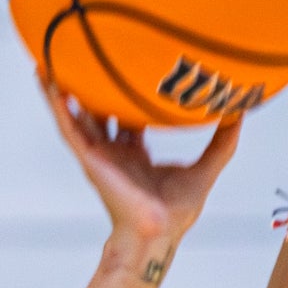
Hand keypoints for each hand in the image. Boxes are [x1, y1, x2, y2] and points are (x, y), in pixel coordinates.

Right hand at [41, 77, 242, 253]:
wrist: (157, 231)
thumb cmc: (176, 211)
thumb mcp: (206, 168)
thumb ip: (222, 142)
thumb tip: (239, 113)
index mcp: (134, 154)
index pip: (126, 119)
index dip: (124, 96)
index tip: (127, 70)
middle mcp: (113, 152)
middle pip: (96, 112)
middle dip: (88, 88)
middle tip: (83, 57)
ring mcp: (99, 153)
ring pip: (75, 115)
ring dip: (60, 90)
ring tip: (49, 59)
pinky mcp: (90, 157)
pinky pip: (69, 127)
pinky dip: (58, 105)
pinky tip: (49, 82)